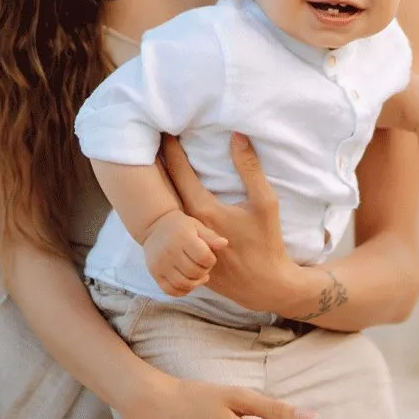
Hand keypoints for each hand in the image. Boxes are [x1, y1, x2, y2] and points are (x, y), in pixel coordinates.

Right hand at [143, 209, 227, 295]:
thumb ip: (211, 236)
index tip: (208, 256)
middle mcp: (170, 252)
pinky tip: (187, 282)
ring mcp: (160, 264)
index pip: (204, 257)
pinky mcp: (155, 273)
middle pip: (194, 272)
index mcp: (183, 237)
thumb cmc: (180, 226)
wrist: (154, 227)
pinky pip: (170, 290)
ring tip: (197, 275)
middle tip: (203, 266)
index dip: (211, 260)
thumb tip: (224, 244)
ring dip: (195, 283)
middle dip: (204, 272)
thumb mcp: (197, 226)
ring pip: (183, 284)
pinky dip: (182, 291)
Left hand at [159, 133, 302, 315]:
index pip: (179, 172)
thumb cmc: (266, 243)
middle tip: (152, 141)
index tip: (164, 131)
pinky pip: (171, 227)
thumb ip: (250, 168)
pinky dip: (167, 209)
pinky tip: (164, 199)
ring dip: (160, 186)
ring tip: (153, 165)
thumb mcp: (265, 204)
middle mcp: (187, 225)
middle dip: (159, 164)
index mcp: (203, 210)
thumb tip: (238, 135)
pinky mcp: (185, 255)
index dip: (171, 150)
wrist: (264, 286)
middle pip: (165, 188)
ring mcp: (183, 241)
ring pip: (166, 207)